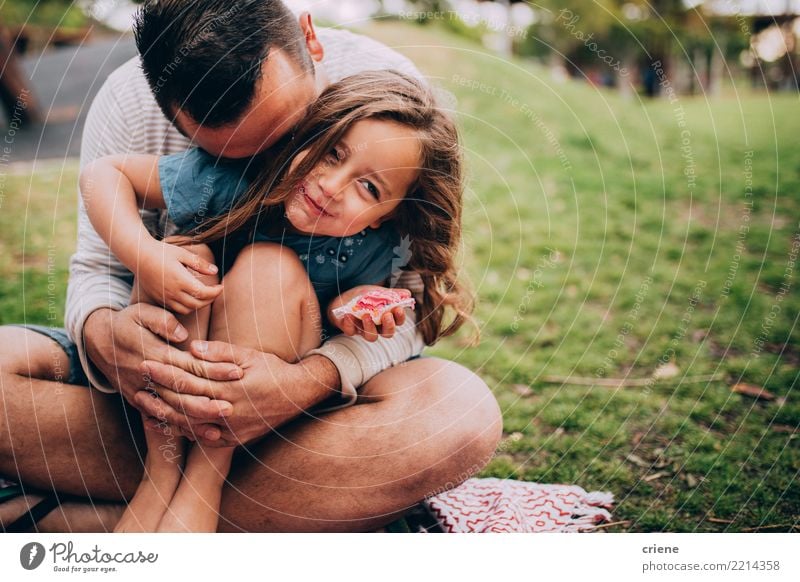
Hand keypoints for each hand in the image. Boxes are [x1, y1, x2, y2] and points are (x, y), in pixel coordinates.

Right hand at [84, 305, 239, 424]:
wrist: (96, 339)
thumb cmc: (127, 322)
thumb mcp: (141, 312)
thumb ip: (163, 322)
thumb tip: (183, 337)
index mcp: (152, 352)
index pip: (187, 364)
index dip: (212, 369)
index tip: (237, 372)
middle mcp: (146, 375)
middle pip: (179, 392)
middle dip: (205, 403)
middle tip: (231, 408)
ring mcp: (139, 390)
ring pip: (168, 410)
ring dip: (192, 422)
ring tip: (217, 431)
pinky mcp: (136, 399)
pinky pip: (157, 417)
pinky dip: (175, 428)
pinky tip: (194, 436)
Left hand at [134, 341, 338, 446]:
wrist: (298, 395)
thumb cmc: (273, 370)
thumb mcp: (250, 355)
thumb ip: (220, 352)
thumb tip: (191, 348)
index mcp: (232, 388)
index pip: (191, 380)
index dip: (167, 372)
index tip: (147, 362)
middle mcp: (230, 412)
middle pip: (185, 402)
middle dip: (159, 390)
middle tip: (138, 380)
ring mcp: (231, 430)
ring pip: (190, 423)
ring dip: (164, 413)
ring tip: (144, 401)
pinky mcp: (234, 440)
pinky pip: (202, 438)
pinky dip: (183, 430)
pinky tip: (166, 421)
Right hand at [137, 241, 221, 314]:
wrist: (138, 255)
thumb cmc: (161, 252)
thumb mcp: (182, 253)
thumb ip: (199, 263)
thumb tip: (215, 271)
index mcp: (180, 280)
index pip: (203, 293)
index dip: (215, 292)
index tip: (221, 287)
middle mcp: (172, 292)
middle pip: (197, 304)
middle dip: (210, 299)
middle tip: (215, 292)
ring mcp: (165, 297)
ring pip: (187, 309)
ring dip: (199, 305)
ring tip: (204, 296)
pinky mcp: (159, 299)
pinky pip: (177, 309)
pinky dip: (187, 307)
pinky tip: (190, 298)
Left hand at [327, 285, 408, 341]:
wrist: (345, 297)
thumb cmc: (365, 297)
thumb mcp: (379, 292)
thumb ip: (393, 294)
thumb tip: (407, 294)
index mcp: (387, 318)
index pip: (398, 322)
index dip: (400, 317)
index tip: (398, 308)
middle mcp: (378, 327)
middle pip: (387, 334)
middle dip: (389, 326)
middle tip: (386, 315)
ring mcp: (364, 330)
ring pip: (371, 337)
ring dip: (370, 327)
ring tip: (367, 315)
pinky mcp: (349, 329)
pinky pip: (350, 331)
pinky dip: (349, 324)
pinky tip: (349, 315)